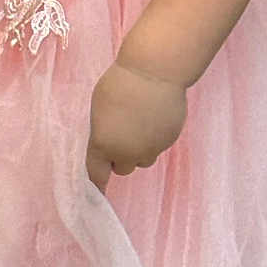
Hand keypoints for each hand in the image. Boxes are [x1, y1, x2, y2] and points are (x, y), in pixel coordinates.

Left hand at [85, 60, 187, 191]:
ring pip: (144, 158)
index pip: (97, 174)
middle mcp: (128, 153)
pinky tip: (156, 114)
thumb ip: (102, 131)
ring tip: (142, 121)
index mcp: (104, 145)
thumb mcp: (99, 107)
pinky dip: (157, 136)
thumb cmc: (121, 83)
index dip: (97, 184)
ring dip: (141, 148)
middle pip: (123, 168)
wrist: (155, 71)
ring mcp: (151, 148)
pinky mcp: (169, 140)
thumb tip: (109, 140)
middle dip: (122, 156)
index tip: (97, 195)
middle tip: (124, 133)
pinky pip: (159, 145)